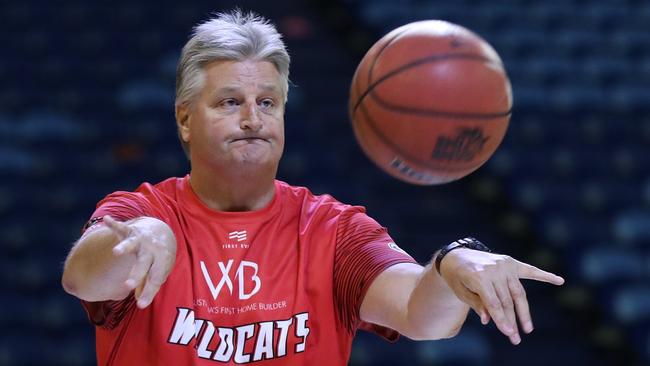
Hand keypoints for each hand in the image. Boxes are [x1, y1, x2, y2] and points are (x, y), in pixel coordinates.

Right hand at [104, 215, 176, 308]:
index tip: (141, 305)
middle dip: (136, 274)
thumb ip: (149, 285)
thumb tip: (141, 303)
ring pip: (132, 244)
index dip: (148, 292)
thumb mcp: (158, 271)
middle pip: (144, 263)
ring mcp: (141, 239)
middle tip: (128, 285)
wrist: (160, 231)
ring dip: (124, 247)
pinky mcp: (130, 231)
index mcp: (161, 260)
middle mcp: (152, 249)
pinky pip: (121, 227)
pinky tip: (106, 219)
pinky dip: (113, 223)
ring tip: (116, 251)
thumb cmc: (158, 258)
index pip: (155, 278)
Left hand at [439, 248, 563, 344]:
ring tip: (528, 328)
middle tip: (516, 339)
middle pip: (507, 300)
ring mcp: (504, 264)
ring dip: (524, 312)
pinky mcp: (511, 262)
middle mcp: (494, 269)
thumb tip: (488, 320)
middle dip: (512, 321)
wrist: (457, 256)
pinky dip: (544, 276)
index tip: (508, 334)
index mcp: (479, 276)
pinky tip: (559, 281)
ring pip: (518, 292)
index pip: (494, 303)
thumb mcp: (461, 292)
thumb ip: (476, 304)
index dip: (501, 320)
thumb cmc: (457, 278)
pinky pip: (530, 271)